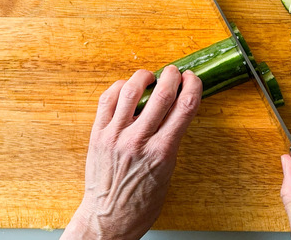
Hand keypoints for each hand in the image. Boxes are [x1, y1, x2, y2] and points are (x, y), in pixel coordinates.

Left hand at [61, 66, 202, 239]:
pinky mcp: (97, 134)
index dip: (192, 86)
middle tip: (174, 72)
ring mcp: (115, 136)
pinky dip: (118, 87)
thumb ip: (171, 141)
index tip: (193, 80)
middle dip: (171, 76)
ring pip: (130, 91)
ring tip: (149, 76)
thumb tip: (177, 112)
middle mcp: (138, 141)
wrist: (108, 218)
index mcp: (161, 152)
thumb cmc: (140, 203)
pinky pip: (106, 100)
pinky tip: (126, 87)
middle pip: (161, 94)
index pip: (184, 107)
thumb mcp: (167, 173)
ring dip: (143, 77)